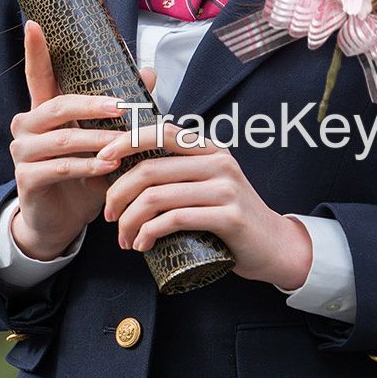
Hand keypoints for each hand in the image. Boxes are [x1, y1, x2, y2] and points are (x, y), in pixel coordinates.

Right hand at [9, 20, 156, 260]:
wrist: (65, 219)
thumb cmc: (87, 172)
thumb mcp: (107, 139)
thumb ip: (123, 107)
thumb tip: (148, 71)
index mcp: (45, 111)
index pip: (38, 75)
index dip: (36, 51)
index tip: (34, 24)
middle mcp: (27, 127)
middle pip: (58, 106)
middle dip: (93, 106)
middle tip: (124, 108)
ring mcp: (23, 153)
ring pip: (63, 140)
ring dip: (97, 141)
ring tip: (123, 146)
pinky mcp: (27, 179)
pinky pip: (60, 168)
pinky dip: (87, 167)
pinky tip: (108, 166)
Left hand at [98, 124, 312, 289]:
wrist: (275, 246)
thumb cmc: (231, 219)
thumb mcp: (208, 187)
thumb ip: (178, 175)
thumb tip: (120, 170)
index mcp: (211, 151)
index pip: (162, 131)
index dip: (126, 141)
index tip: (102, 159)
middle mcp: (219, 164)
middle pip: (151, 169)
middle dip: (118, 194)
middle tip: (109, 216)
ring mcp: (226, 189)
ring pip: (157, 197)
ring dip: (129, 221)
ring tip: (124, 238)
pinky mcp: (229, 217)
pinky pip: (176, 219)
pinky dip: (149, 233)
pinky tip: (142, 244)